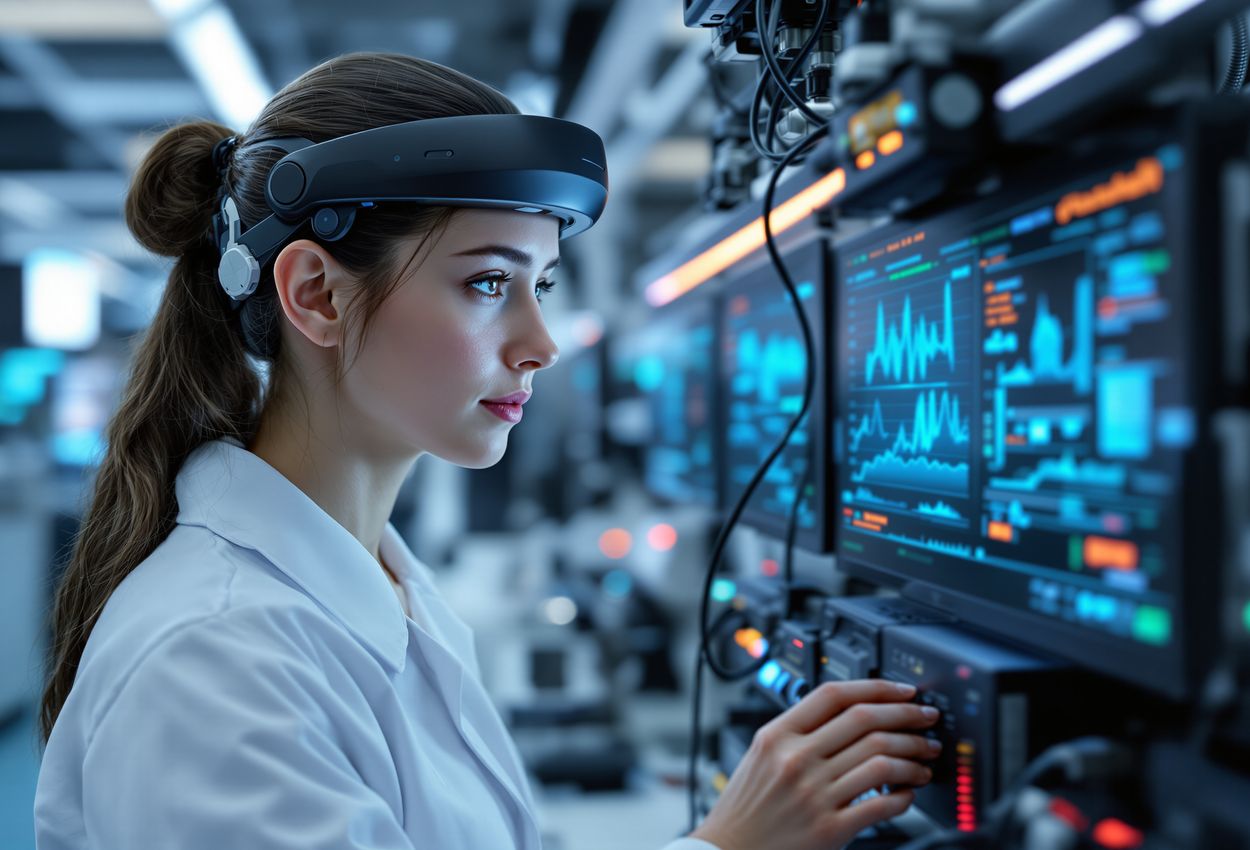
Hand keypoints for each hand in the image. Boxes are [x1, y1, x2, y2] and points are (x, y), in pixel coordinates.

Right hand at [689, 679, 940, 849]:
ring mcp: (814, 795)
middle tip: (926, 720)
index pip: (835, 695)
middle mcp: (796, 760)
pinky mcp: (829, 829)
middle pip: (865, 722)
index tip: (904, 690)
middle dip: (907, 717)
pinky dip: (903, 796)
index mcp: (777, 735)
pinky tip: (908, 793)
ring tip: (923, 759)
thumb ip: (798, 729)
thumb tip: (850, 710)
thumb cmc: (746, 805)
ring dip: (913, 757)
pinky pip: (881, 805)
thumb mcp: (761, 753)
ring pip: (880, 760)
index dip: (877, 687)